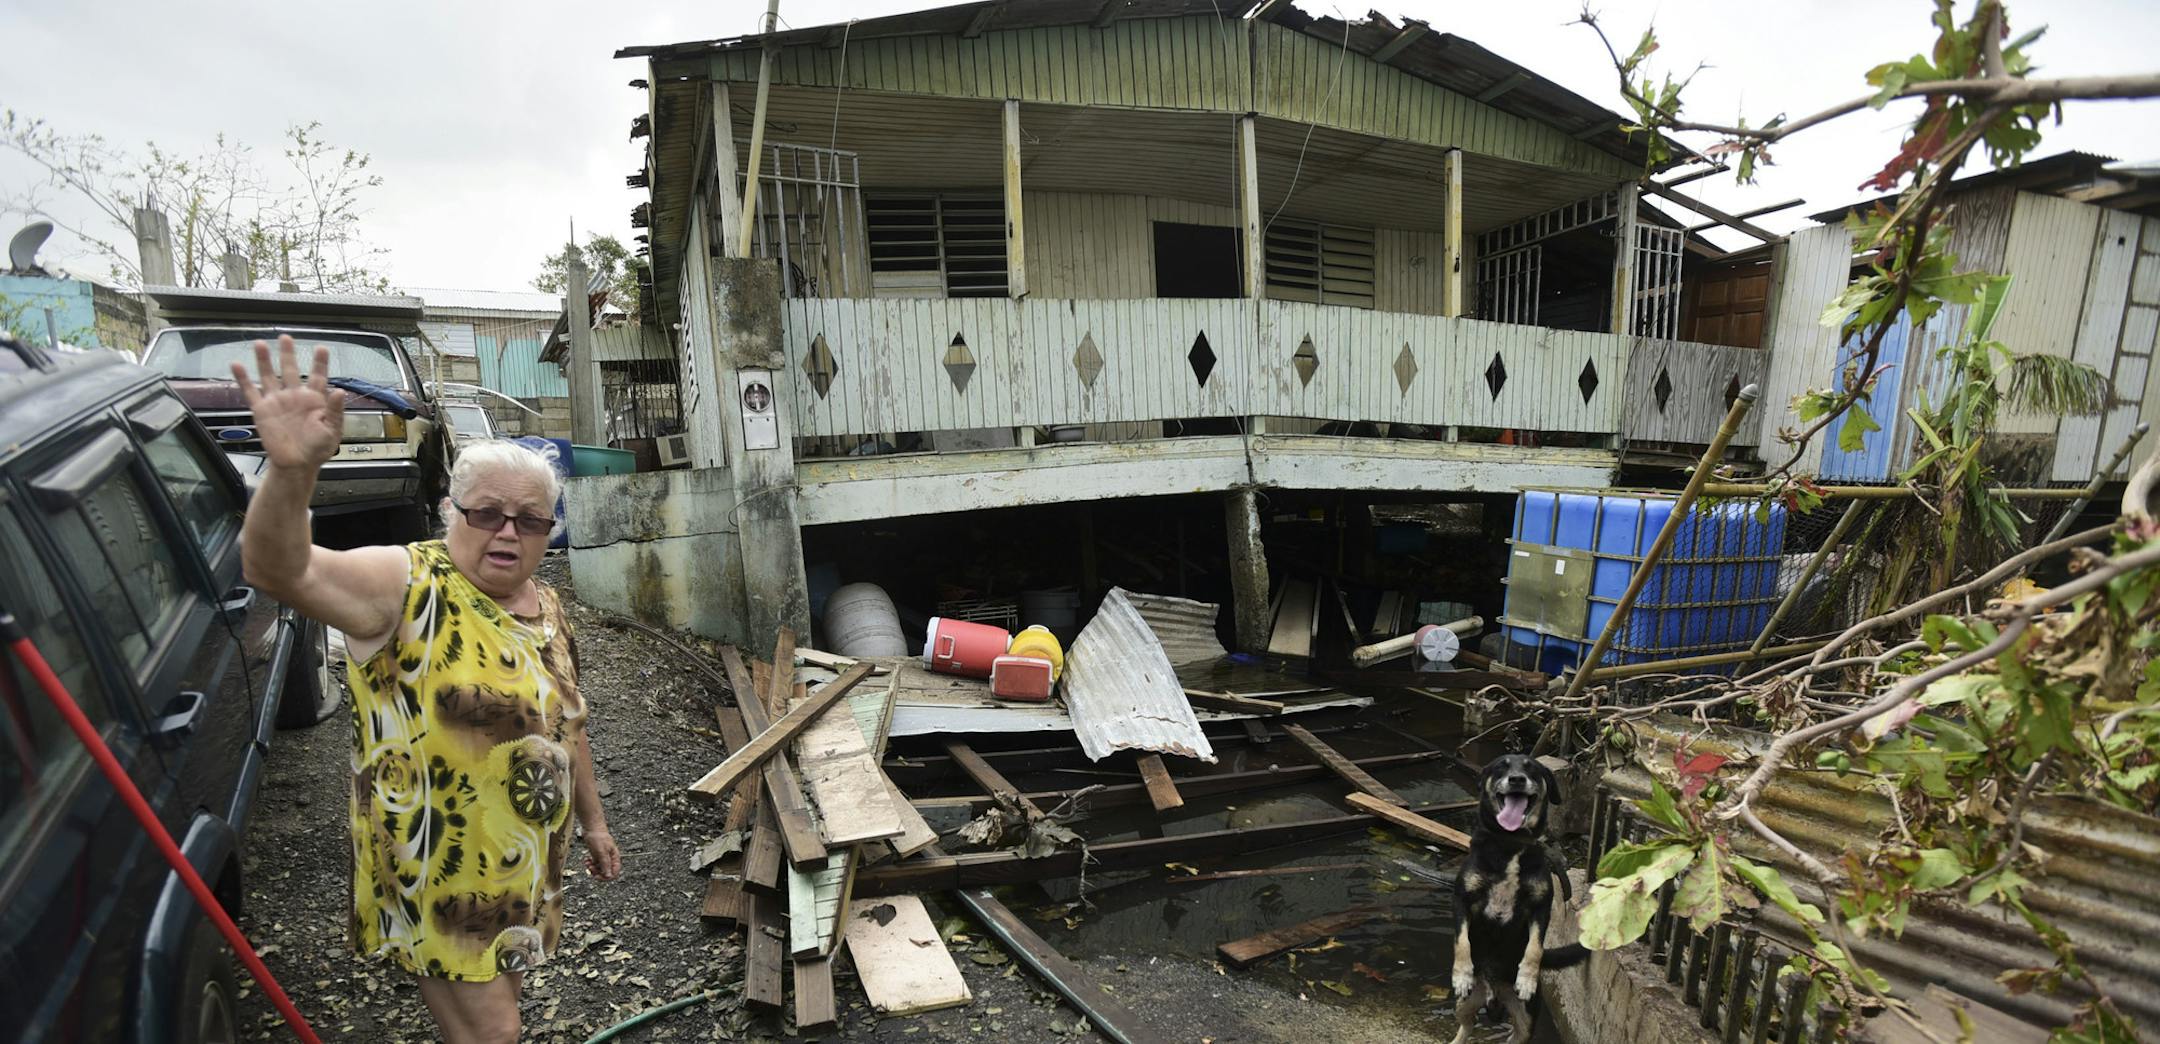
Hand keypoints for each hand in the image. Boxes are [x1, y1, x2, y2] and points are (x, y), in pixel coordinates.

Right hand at [232, 335, 345, 470]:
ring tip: (260, 343)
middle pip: (291, 369)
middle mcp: (294, 396)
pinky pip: (251, 391)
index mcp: (314, 400)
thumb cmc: (317, 448)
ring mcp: (277, 401)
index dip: (320, 363)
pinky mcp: (262, 410)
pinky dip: (243, 378)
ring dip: (264, 360)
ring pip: (269, 375)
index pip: (318, 376)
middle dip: (288, 354)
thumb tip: (339, 391)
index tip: (321, 348)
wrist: (297, 464)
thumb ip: (335, 410)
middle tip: (286, 337)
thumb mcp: (333, 430)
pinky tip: (237, 364)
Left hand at [583, 827, 621, 880]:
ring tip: (587, 863)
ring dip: (592, 869)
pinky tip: (586, 860)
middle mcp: (610, 859)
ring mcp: (603, 857)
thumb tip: (608, 876)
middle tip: (591, 869)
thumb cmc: (598, 837)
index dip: (606, 877)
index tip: (598, 876)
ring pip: (599, 869)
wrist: (592, 828)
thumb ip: (605, 864)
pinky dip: (589, 864)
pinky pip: (594, 864)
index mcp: (614, 858)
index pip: (614, 873)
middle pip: (606, 873)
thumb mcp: (601, 852)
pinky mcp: (597, 855)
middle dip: (598, 873)